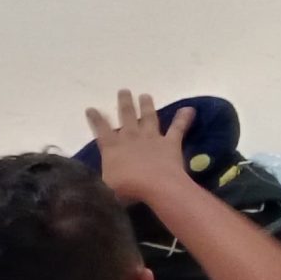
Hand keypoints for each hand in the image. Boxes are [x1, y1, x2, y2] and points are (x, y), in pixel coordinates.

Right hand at [85, 90, 193, 205]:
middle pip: (126, 115)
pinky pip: (178, 128)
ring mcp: (151, 138)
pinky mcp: (170, 143)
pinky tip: (189, 110)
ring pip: (148, 117)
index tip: (91, 109)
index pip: (101, 129)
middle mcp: (130, 137)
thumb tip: (99, 174)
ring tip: (145, 96)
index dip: (95, 119)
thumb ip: (103, 175)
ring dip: (146, 106)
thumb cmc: (127, 188)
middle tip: (124, 91)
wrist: (156, 186)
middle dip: (124, 102)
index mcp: (112, 147)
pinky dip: (183, 118)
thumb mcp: (105, 184)